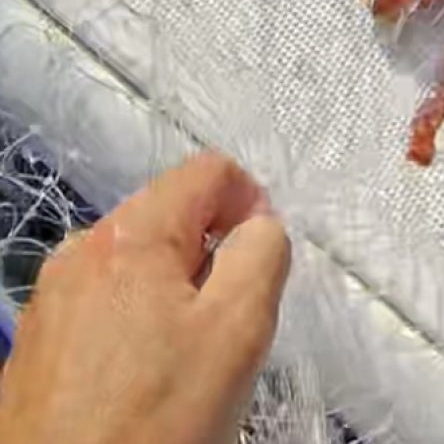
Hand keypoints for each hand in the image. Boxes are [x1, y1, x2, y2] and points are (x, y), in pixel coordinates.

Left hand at [0, 152, 290, 443]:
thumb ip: (263, 253)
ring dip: (177, 294)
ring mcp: (52, 298)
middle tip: (227, 325)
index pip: (209, 171)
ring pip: (141, 264)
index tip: (260, 266)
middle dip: (213, 256)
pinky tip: (145, 381)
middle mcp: (81, 250)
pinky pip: (108, 305)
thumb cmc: (157, 414)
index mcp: (130, 234)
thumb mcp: (239, 327)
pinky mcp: (39, 343)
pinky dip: (140, 325)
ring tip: (186, 360)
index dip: (252, 204)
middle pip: (173, 216)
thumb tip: (259, 226)